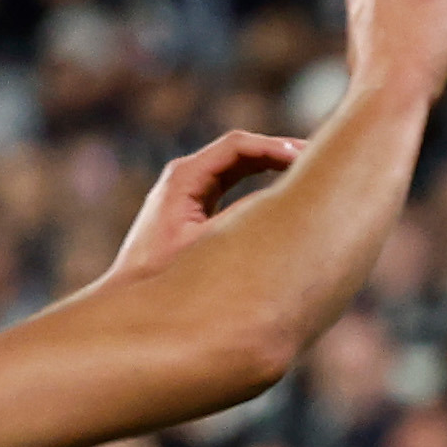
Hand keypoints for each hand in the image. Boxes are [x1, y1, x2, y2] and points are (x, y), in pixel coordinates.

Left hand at [105, 131, 301, 281]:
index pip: (238, 147)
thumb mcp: (209, 246)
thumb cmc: (163, 276)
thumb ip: (243, 219)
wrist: (128, 299)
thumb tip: (282, 201)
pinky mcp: (193, 205)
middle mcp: (184, 176)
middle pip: (241, 151)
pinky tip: (286, 195)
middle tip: (318, 159)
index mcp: (185, 177)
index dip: (275, 148)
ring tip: (308, 173)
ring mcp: (187, 189)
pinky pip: (233, 183)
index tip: (307, 158)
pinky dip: (260, 183)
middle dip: (279, 152)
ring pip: (238, 165)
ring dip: (272, 165)